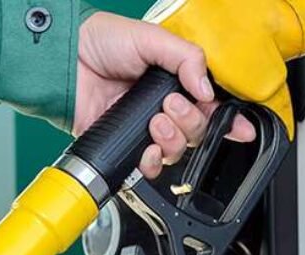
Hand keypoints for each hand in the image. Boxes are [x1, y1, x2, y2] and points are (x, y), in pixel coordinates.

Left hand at [74, 12, 254, 177]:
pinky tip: (146, 145)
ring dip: (172, 138)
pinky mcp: (124, 145)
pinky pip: (149, 166)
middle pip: (198, 131)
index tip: (242, 130)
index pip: (211, 106)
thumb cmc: (100, 41)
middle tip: (170, 104)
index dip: (230, 121)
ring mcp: (144, 128)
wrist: (62, 60)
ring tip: (154, 120)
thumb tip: (206, 90)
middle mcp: (163, 107)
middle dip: (191, 121)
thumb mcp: (151, 38)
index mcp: (176, 82)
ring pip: (177, 150)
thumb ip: (186, 59)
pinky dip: (151, 161)